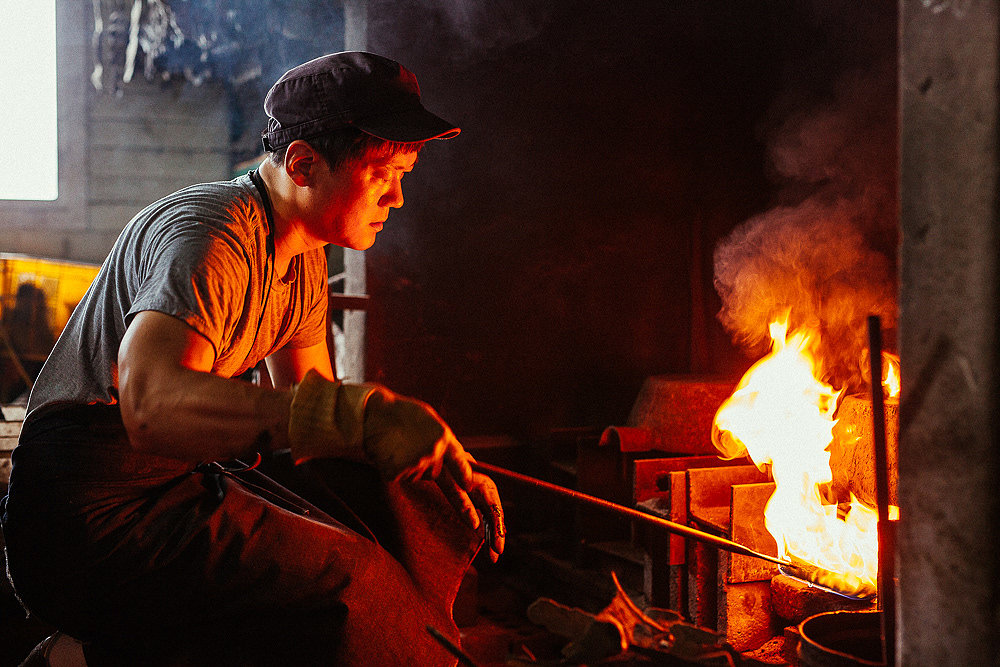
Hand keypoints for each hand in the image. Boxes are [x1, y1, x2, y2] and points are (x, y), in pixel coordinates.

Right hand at [363, 389, 504, 559]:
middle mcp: (434, 454)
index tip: (472, 492)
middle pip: (436, 475)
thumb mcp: (429, 421)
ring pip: (414, 476)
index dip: (467, 480)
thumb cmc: (401, 415)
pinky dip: (391, 468)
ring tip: (395, 444)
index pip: (461, 466)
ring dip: (406, 464)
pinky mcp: (397, 474)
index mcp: (444, 439)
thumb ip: (446, 442)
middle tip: (468, 516)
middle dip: (446, 489)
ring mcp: (415, 465)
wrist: (371, 414)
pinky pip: (397, 477)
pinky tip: (385, 452)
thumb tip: (468, 460)